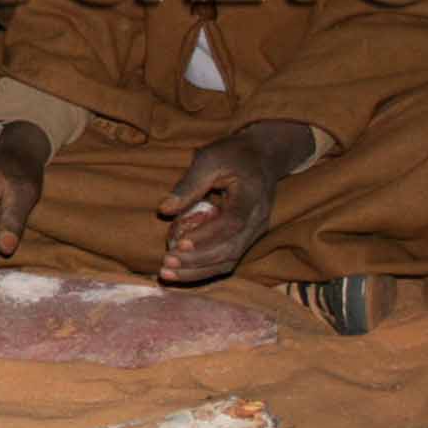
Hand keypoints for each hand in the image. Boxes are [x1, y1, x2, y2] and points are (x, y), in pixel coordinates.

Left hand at [155, 121, 314, 283]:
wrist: (263, 156)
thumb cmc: (233, 154)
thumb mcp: (209, 158)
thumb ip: (188, 184)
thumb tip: (164, 209)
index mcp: (252, 196)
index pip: (232, 223)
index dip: (206, 237)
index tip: (178, 245)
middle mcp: (259, 219)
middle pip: (230, 249)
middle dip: (197, 261)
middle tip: (166, 264)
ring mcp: (256, 231)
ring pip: (230, 260)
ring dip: (198, 271)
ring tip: (168, 273)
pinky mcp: (248, 238)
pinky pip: (229, 259)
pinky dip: (206, 269)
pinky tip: (182, 272)